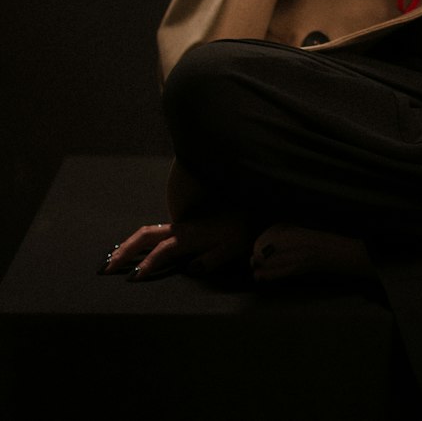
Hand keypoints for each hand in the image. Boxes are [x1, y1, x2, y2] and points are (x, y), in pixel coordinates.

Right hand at [99, 212, 253, 280]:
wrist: (248, 209)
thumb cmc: (241, 231)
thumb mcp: (231, 248)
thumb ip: (211, 259)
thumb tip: (189, 268)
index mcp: (190, 236)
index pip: (163, 251)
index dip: (147, 265)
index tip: (132, 279)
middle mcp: (180, 229)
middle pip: (145, 236)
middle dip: (124, 251)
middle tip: (105, 269)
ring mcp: (178, 226)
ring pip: (146, 232)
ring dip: (126, 245)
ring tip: (109, 261)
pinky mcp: (180, 228)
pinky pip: (153, 232)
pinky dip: (136, 241)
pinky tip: (129, 251)